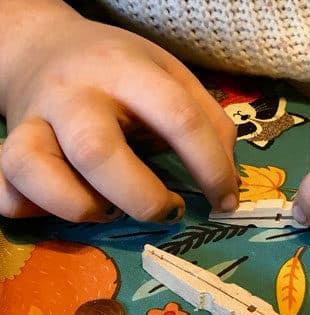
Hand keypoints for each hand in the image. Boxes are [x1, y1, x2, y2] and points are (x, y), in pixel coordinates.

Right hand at [0, 6, 237, 222]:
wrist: (44, 48)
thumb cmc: (120, 71)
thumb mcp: (172, 78)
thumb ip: (209, 122)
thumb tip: (227, 184)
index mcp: (125, 68)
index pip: (178, 118)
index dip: (211, 169)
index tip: (225, 202)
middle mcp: (73, 93)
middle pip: (98, 153)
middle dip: (142, 199)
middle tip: (166, 210)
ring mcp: (32, 121)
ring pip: (34, 170)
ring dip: (81, 207)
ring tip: (108, 209)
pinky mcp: (7, 147)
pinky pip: (4, 192)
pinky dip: (30, 211)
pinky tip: (59, 207)